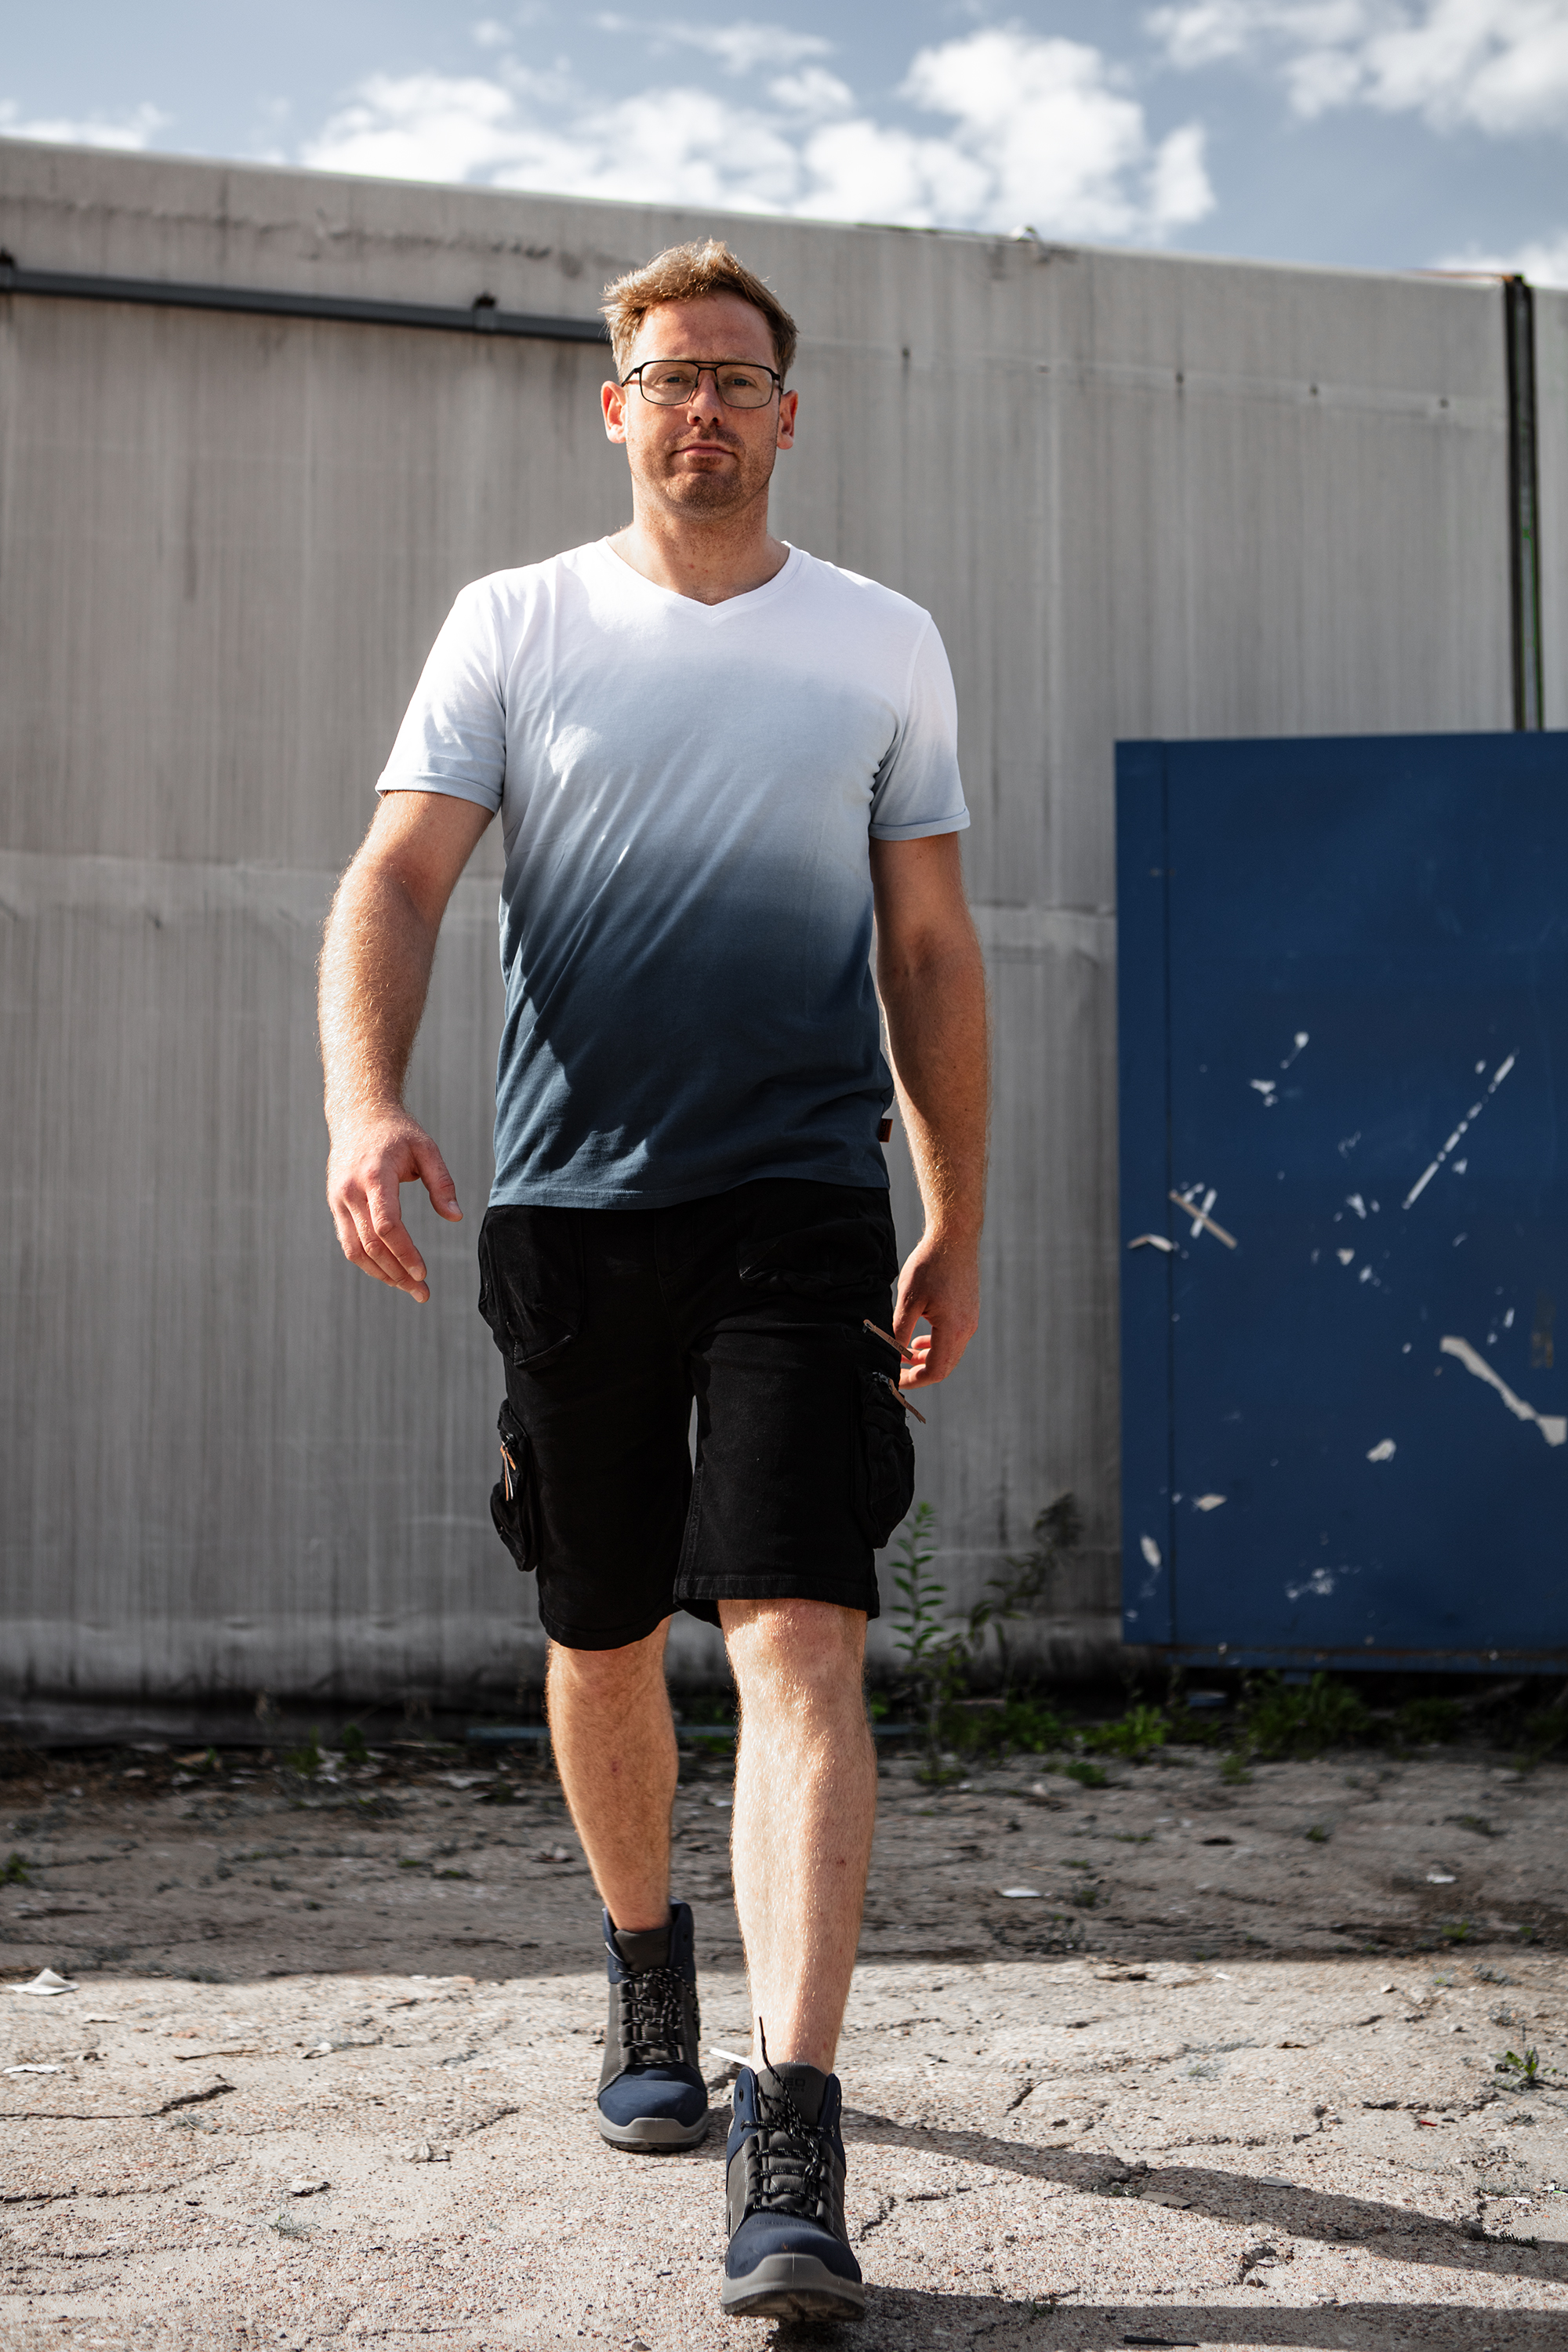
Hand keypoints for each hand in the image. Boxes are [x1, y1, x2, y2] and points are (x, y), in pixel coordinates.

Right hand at [326, 1108, 461, 1302]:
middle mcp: (351, 1190)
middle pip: (371, 1244)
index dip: (404, 1252)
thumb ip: (442, 1182)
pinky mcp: (335, 1205)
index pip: (386, 1224)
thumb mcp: (426, 1148)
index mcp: (375, 1175)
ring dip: (381, 1274)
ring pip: (355, 1249)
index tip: (423, 1273)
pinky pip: (348, 1243)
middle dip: (397, 1273)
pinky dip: (367, 1262)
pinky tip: (389, 1273)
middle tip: (422, 1292)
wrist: (357, 1116)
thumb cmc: (397, 1133)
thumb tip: (456, 1217)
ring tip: (408, 1288)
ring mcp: (339, 1199)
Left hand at [892, 1230, 979, 1388]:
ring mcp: (970, 1321)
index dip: (914, 1379)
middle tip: (897, 1371)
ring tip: (904, 1354)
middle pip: (945, 1366)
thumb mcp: (908, 1299)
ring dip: (927, 1358)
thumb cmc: (930, 1264)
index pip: (935, 1370)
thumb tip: (889, 1353)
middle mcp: (966, 1329)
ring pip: (949, 1354)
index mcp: (953, 1329)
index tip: (895, 1378)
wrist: (954, 1237)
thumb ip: (899, 1330)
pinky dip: (935, 1345)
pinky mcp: (968, 1312)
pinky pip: (953, 1339)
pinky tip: (919, 1339)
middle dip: (919, 1372)